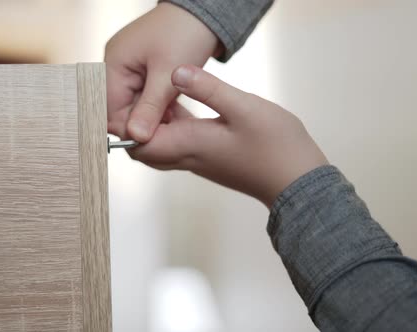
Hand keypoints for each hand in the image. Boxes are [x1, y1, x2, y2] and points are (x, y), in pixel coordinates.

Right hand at [105, 3, 220, 141]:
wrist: (204, 12)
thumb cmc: (186, 34)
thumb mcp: (168, 75)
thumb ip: (150, 108)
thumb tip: (135, 138)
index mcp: (113, 65)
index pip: (110, 109)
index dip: (128, 128)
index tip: (151, 141)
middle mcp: (116, 67)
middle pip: (121, 110)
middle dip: (144, 123)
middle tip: (169, 134)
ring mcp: (129, 69)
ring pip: (135, 106)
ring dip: (154, 117)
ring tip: (176, 123)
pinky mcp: (143, 72)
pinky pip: (145, 98)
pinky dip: (159, 108)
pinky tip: (176, 114)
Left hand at [129, 65, 328, 206]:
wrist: (297, 182)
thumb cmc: (275, 147)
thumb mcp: (243, 107)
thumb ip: (207, 89)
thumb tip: (175, 72)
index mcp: (189, 145)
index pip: (138, 143)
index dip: (122, 126)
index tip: (120, 100)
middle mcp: (188, 157)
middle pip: (143, 148)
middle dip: (132, 125)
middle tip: (134, 96)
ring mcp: (199, 160)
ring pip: (160, 146)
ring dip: (153, 123)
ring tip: (155, 94)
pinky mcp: (210, 158)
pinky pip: (178, 144)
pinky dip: (171, 126)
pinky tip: (181, 105)